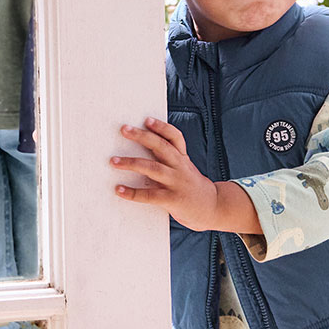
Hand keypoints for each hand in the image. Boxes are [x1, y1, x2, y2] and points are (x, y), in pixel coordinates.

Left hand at [111, 118, 261, 233]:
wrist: (214, 208)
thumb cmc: (193, 187)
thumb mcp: (186, 169)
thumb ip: (171, 159)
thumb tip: (146, 147)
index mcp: (183, 158)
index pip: (174, 137)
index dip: (161, 127)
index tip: (146, 120)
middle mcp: (180, 167)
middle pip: (161, 147)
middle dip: (142, 137)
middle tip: (124, 129)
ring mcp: (177, 183)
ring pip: (153, 168)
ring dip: (132, 163)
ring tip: (114, 161)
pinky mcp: (173, 200)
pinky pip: (150, 195)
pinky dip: (133, 192)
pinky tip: (119, 189)